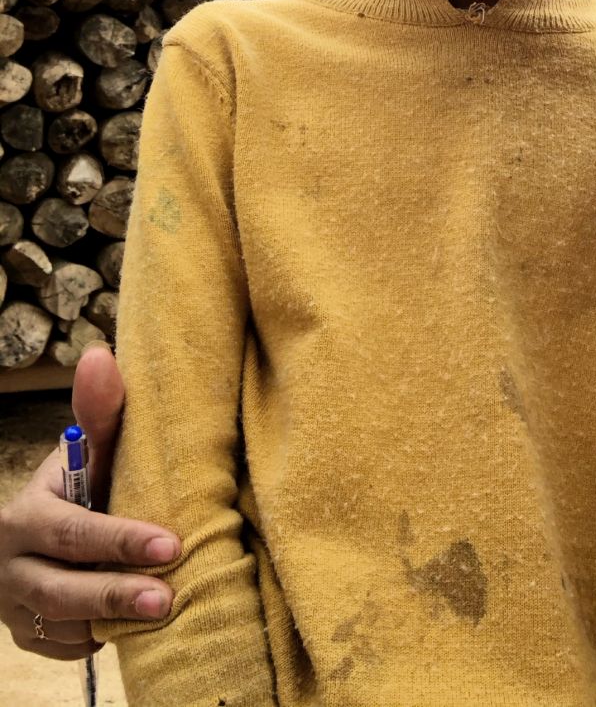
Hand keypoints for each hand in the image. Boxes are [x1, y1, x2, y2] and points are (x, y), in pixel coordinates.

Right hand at [0, 345, 179, 659]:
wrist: (37, 532)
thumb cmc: (79, 485)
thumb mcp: (88, 453)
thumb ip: (101, 414)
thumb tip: (100, 355)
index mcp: (26, 516)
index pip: (72, 532)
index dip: (121, 539)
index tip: (172, 543)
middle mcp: (12, 565)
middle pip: (62, 589)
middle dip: (116, 592)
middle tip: (168, 596)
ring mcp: (17, 606)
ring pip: (63, 625)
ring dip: (113, 621)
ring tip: (165, 613)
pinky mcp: (30, 637)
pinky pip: (67, 647)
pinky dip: (100, 639)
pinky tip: (134, 626)